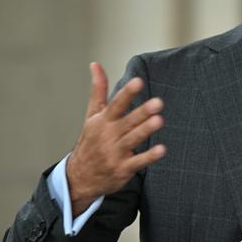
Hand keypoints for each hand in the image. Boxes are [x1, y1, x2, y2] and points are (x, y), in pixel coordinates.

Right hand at [66, 62, 166, 215]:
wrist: (80, 177)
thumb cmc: (91, 141)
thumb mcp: (91, 115)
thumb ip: (98, 90)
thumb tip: (95, 64)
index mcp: (103, 121)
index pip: (116, 104)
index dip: (127, 93)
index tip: (138, 81)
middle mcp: (109, 136)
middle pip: (128, 121)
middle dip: (142, 112)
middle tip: (158, 102)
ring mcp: (115, 153)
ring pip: (133, 139)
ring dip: (146, 130)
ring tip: (159, 120)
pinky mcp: (123, 169)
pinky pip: (138, 162)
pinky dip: (149, 156)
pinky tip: (162, 149)